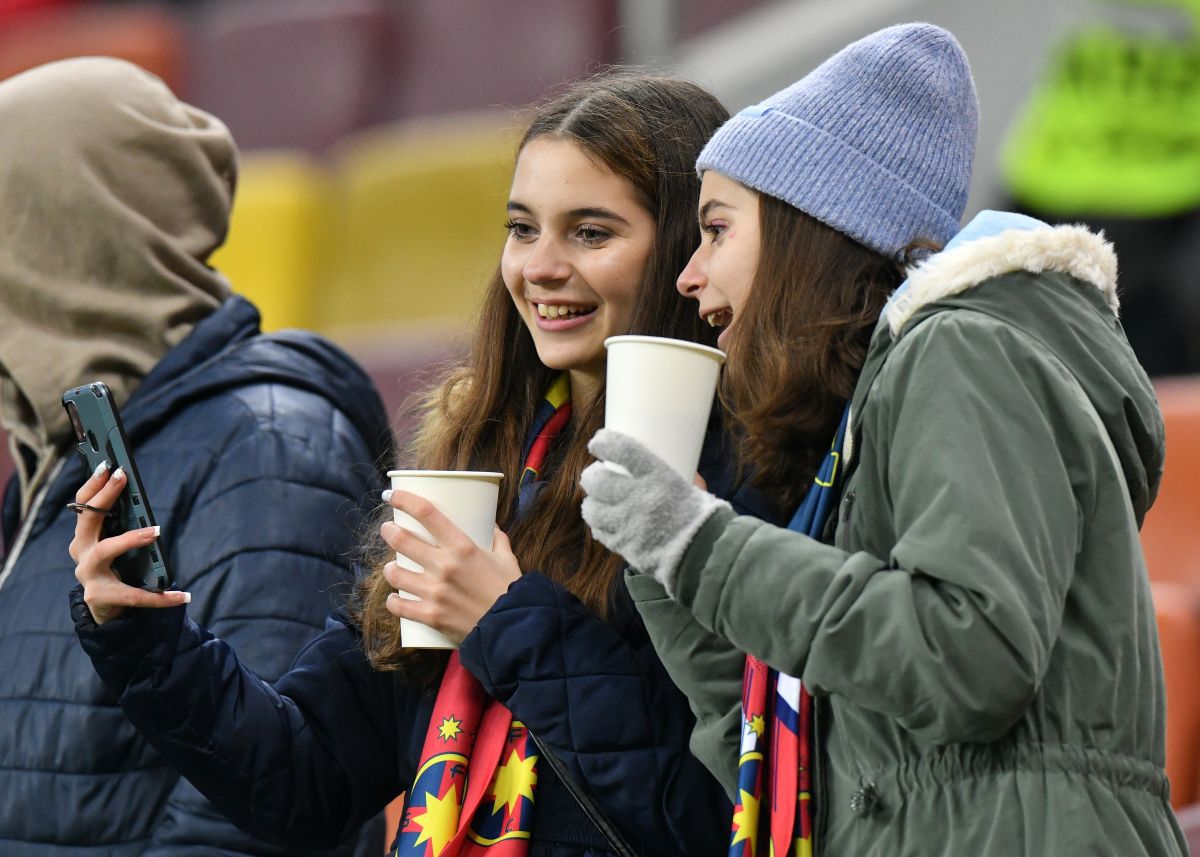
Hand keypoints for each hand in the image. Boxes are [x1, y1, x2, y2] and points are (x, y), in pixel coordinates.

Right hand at [70, 462, 189, 624]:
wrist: (106, 607)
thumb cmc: (115, 566)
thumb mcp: (115, 542)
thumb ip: (123, 523)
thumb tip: (140, 495)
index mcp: (84, 536)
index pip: (83, 505)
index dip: (94, 485)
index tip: (109, 465)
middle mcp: (81, 552)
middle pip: (87, 521)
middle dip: (104, 497)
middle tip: (122, 478)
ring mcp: (88, 575)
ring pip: (105, 551)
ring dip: (130, 538)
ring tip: (156, 530)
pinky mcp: (101, 597)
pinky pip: (135, 595)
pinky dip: (161, 596)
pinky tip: (184, 595)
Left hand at [379, 490, 521, 643]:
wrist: (512, 629)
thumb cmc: (511, 591)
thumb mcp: (506, 558)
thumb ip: (497, 540)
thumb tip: (490, 526)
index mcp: (463, 546)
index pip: (426, 514)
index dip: (404, 500)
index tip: (392, 495)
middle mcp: (444, 566)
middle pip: (402, 540)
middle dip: (388, 531)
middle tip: (388, 530)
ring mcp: (434, 592)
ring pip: (395, 573)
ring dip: (390, 568)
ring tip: (393, 567)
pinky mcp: (430, 615)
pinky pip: (399, 606)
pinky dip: (394, 601)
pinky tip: (394, 598)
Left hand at [581, 429, 729, 593]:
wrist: (704, 555)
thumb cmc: (703, 518)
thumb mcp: (695, 488)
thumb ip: (685, 476)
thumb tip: (684, 464)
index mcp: (657, 476)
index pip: (622, 450)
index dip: (604, 442)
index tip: (598, 442)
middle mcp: (638, 497)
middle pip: (598, 480)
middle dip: (591, 475)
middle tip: (595, 474)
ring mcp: (627, 523)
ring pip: (592, 508)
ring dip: (591, 502)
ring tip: (596, 500)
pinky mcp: (623, 545)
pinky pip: (600, 532)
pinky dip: (599, 525)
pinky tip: (604, 522)